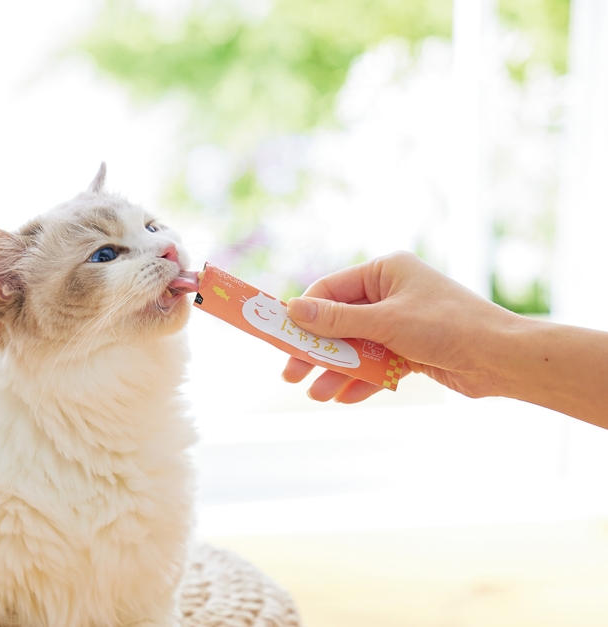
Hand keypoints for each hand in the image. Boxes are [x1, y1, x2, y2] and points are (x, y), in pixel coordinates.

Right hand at [282, 251, 522, 402]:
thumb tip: (292, 311)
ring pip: (356, 347)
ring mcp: (401, 322)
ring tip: (318, 394)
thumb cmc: (447, 327)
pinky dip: (361, 379)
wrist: (501, 359)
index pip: (330, 290)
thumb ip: (336, 320)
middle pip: (339, 322)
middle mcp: (391, 293)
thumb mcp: (385, 322)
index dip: (303, 315)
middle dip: (317, 350)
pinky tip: (344, 397)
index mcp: (385, 271)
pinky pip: (376, 363)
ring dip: (336, 370)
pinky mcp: (411, 349)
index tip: (280, 338)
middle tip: (291, 374)